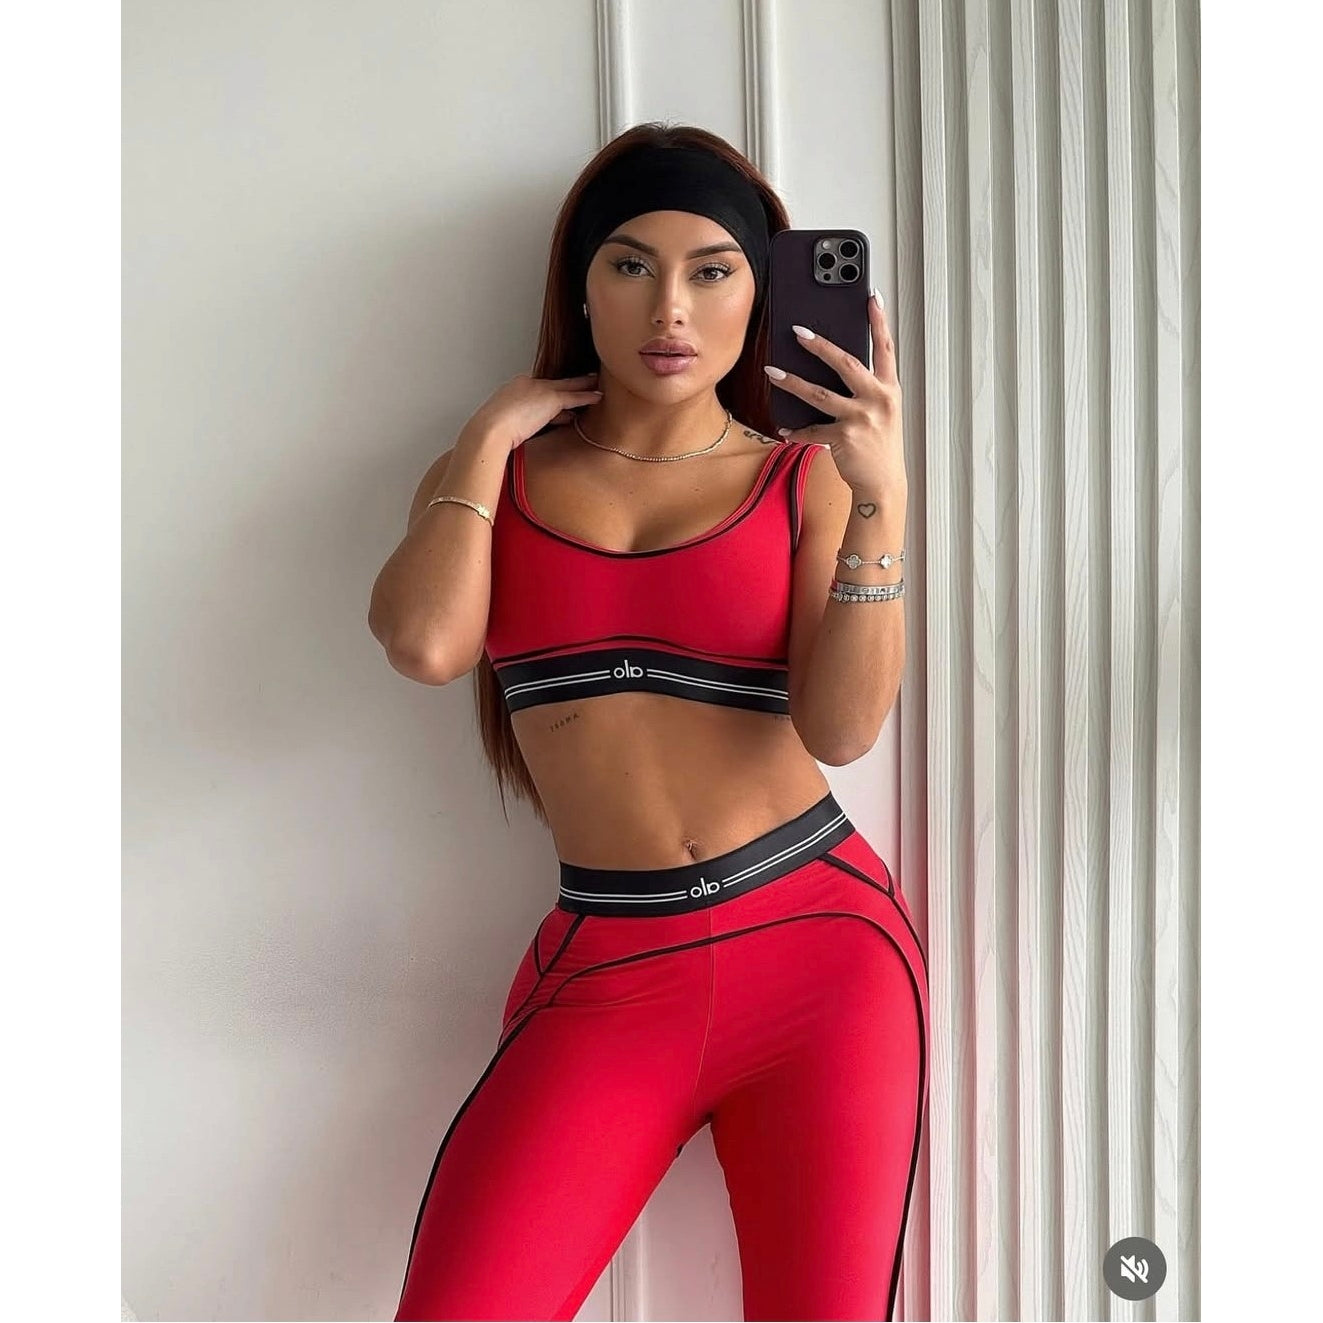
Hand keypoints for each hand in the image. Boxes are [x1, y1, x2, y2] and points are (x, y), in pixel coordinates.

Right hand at [468, 370, 603, 452]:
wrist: (490, 430)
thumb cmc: (489, 433)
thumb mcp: (501, 427)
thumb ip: (513, 427)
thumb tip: (520, 435)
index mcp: (512, 390)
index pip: (536, 391)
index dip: (549, 398)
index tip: (556, 404)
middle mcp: (526, 384)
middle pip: (552, 384)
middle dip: (566, 385)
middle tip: (582, 381)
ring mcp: (539, 389)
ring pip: (567, 386)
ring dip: (582, 385)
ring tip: (595, 384)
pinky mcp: (551, 399)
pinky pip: (574, 397)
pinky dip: (587, 396)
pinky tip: (598, 396)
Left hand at [764, 291, 905, 500]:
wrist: (883, 484)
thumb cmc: (880, 447)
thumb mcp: (883, 413)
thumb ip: (867, 390)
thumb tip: (838, 369)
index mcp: (890, 389)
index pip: (886, 348)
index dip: (879, 321)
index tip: (872, 297)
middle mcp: (878, 399)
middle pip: (845, 362)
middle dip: (819, 344)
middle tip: (797, 331)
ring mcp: (861, 418)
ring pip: (819, 393)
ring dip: (792, 381)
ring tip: (772, 371)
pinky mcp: (844, 438)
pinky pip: (812, 429)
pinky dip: (797, 429)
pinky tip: (784, 427)